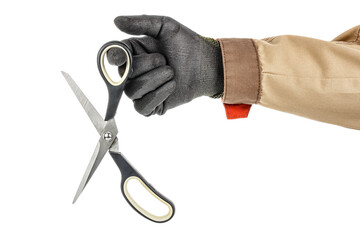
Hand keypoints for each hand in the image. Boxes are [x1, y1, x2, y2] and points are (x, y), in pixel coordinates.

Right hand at [107, 15, 223, 115]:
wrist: (205, 65)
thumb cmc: (186, 45)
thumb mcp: (165, 26)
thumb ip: (141, 22)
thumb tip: (116, 21)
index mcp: (132, 53)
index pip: (112, 56)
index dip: (115, 57)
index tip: (122, 57)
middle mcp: (132, 73)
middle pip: (123, 75)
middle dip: (147, 66)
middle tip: (165, 60)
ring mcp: (140, 91)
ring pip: (132, 92)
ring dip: (155, 80)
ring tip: (171, 72)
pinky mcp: (149, 106)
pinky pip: (141, 107)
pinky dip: (157, 95)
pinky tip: (171, 86)